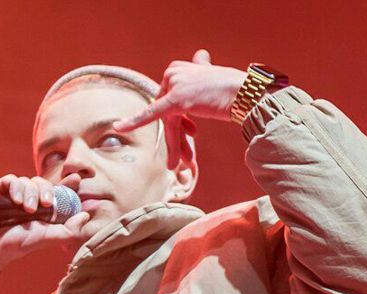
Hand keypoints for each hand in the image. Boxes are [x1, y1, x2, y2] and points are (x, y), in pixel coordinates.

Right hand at [0, 173, 89, 289]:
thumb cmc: (18, 245)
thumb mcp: (48, 239)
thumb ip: (69, 230)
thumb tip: (86, 215)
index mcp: (42, 210)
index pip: (57, 192)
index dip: (68, 184)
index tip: (76, 179)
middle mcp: (29, 200)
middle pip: (43, 183)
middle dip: (47, 191)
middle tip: (47, 204)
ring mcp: (13, 195)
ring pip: (28, 181)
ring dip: (31, 193)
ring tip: (27, 210)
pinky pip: (11, 180)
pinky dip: (16, 187)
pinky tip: (16, 200)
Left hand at [113, 49, 246, 168]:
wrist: (246, 95)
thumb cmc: (233, 89)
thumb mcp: (211, 76)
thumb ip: (201, 68)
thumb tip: (200, 56)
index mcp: (178, 68)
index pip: (168, 102)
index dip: (180, 122)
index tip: (193, 133)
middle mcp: (173, 73)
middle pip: (166, 113)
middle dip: (177, 138)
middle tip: (183, 160)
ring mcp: (174, 85)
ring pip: (168, 121)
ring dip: (175, 144)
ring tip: (179, 164)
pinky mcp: (176, 99)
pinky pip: (152, 114)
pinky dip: (135, 121)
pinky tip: (120, 127)